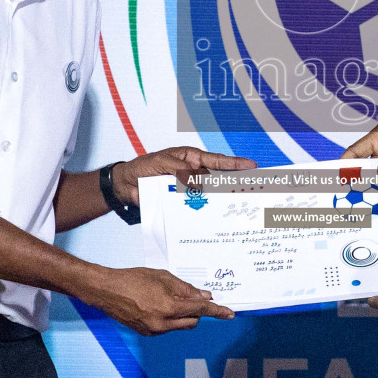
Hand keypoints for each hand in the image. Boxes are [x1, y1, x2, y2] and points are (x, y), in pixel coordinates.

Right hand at [87, 266, 235, 334]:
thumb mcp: (163, 277)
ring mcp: (154, 330)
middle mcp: (163, 323)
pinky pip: (167, 328)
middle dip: (196, 312)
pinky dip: (170, 318)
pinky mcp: (147, 333)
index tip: (229, 314)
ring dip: (183, 315)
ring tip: (167, 298)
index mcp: (169, 307)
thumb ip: (186, 288)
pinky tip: (157, 305)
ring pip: (180, 326)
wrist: (107, 290)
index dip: (217, 312)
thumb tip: (203, 296)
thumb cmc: (133, 279)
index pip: (200, 311)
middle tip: (192, 297)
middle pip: (193, 322)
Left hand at [112, 146, 255, 205]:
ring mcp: (188, 189)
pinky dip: (203, 212)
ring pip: (208, 195)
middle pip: (217, 179)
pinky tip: (213, 219)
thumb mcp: (161, 163)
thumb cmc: (143, 167)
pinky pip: (195, 208)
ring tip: (238, 207)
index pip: (216, 160)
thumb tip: (197, 183)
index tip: (251, 165)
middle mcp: (193, 174)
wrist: (124, 185)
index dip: (234, 164)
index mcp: (191, 159)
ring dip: (220, 201)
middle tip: (253, 189)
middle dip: (234, 183)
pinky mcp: (180, 204)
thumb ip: (179, 170)